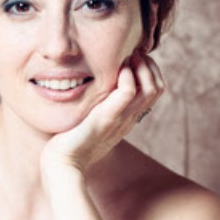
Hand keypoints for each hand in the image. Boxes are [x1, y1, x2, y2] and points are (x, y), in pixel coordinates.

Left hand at [41, 50, 163, 177]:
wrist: (61, 167)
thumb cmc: (68, 145)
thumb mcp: (88, 122)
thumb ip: (96, 108)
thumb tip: (89, 92)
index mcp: (126, 119)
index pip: (154, 92)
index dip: (149, 71)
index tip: (133, 58)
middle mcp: (128, 119)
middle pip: (158, 88)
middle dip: (150, 65)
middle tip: (133, 53)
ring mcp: (120, 119)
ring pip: (151, 89)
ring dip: (143, 67)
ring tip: (128, 57)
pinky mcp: (106, 118)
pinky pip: (128, 92)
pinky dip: (127, 76)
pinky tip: (116, 70)